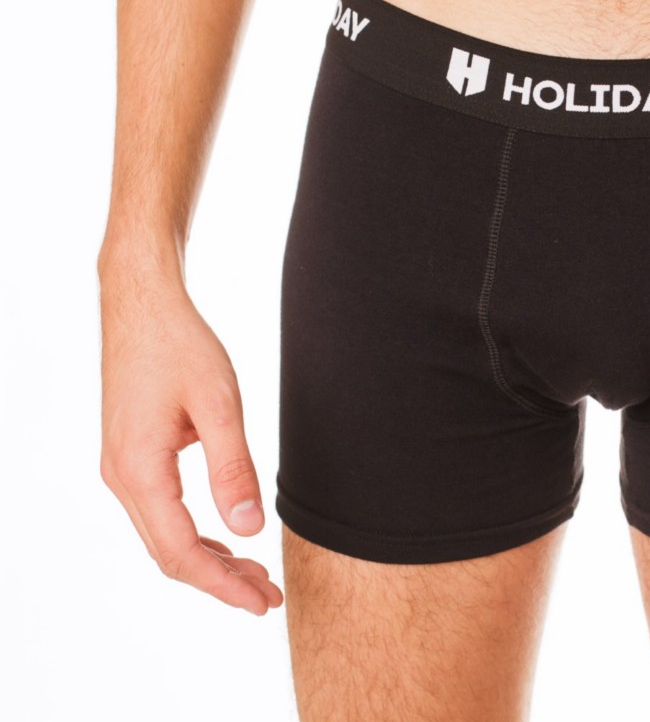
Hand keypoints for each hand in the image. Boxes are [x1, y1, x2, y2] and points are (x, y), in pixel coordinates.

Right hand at [99, 272, 283, 614]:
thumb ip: (233, 468)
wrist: (142, 305)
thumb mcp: (218, 404)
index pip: (181, 552)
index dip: (223, 585)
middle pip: (170, 554)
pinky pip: (161, 513)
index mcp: (140, 470)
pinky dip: (195, 534)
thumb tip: (249, 530)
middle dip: (220, 581)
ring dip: (210, 560)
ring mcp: (122, 468)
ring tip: (256, 575)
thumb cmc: (180, 346)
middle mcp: (122, 477)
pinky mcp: (131, 456)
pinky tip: (228, 538)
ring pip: (164, 536)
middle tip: (268, 597)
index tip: (261, 602)